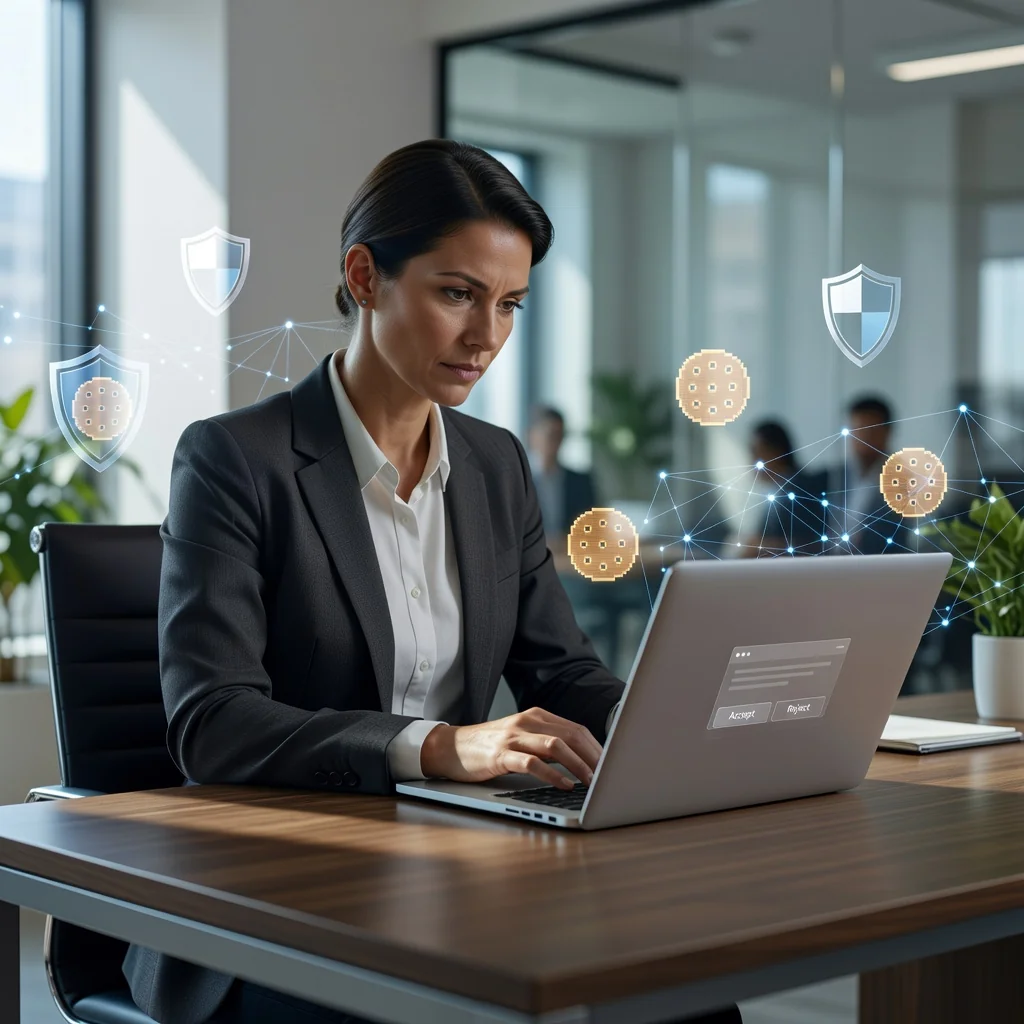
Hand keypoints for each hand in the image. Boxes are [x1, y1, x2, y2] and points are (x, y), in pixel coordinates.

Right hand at [419, 708, 602, 789]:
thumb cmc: (491, 748)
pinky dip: (552, 775)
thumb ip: (548, 744)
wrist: (452, 747)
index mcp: (537, 716)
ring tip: (592, 781)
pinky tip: (563, 785)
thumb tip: (583, 762)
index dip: (597, 748)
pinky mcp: (500, 754)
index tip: (613, 766)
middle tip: (609, 775)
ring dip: (578, 765)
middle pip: (571, 735)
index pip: (576, 729)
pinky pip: (532, 763)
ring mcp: (513, 737)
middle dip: (594, 756)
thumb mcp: (523, 739)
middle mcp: (528, 722)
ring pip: (556, 745)